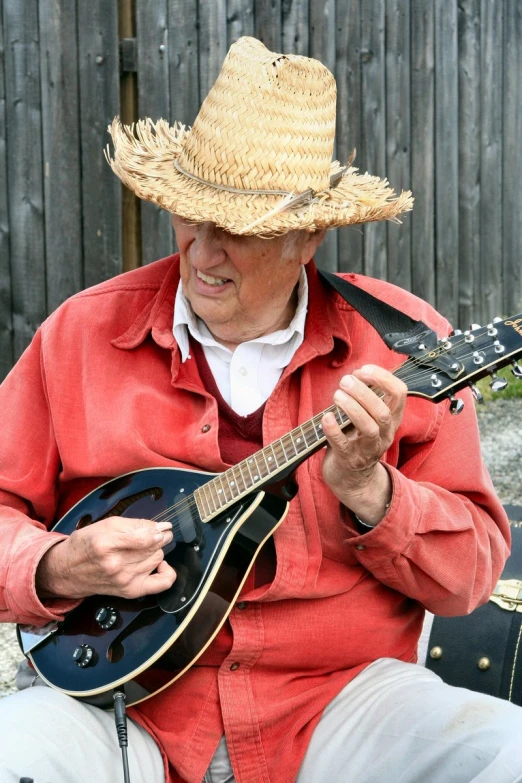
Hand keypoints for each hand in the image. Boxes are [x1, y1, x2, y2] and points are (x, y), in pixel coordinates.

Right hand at [36, 517, 176, 599]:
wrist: (67, 571)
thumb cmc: (86, 544)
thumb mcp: (106, 525)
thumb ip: (135, 524)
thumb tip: (162, 527)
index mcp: (106, 544)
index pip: (145, 538)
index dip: (158, 531)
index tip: (163, 527)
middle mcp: (115, 565)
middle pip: (154, 548)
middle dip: (157, 538)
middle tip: (151, 535)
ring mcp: (123, 580)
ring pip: (157, 559)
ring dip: (155, 551)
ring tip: (143, 549)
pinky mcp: (129, 591)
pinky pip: (162, 583)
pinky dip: (167, 572)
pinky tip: (160, 564)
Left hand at [321, 365, 406, 524]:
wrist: (352, 480)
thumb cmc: (356, 440)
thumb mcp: (367, 418)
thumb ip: (366, 399)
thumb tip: (356, 373)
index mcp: (391, 419)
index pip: (399, 394)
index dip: (383, 377)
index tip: (363, 370)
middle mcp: (384, 434)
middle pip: (383, 412)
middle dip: (364, 392)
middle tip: (345, 381)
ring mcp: (368, 449)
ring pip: (369, 428)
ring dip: (352, 408)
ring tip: (337, 395)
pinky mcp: (349, 460)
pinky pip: (344, 445)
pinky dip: (334, 430)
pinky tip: (325, 417)